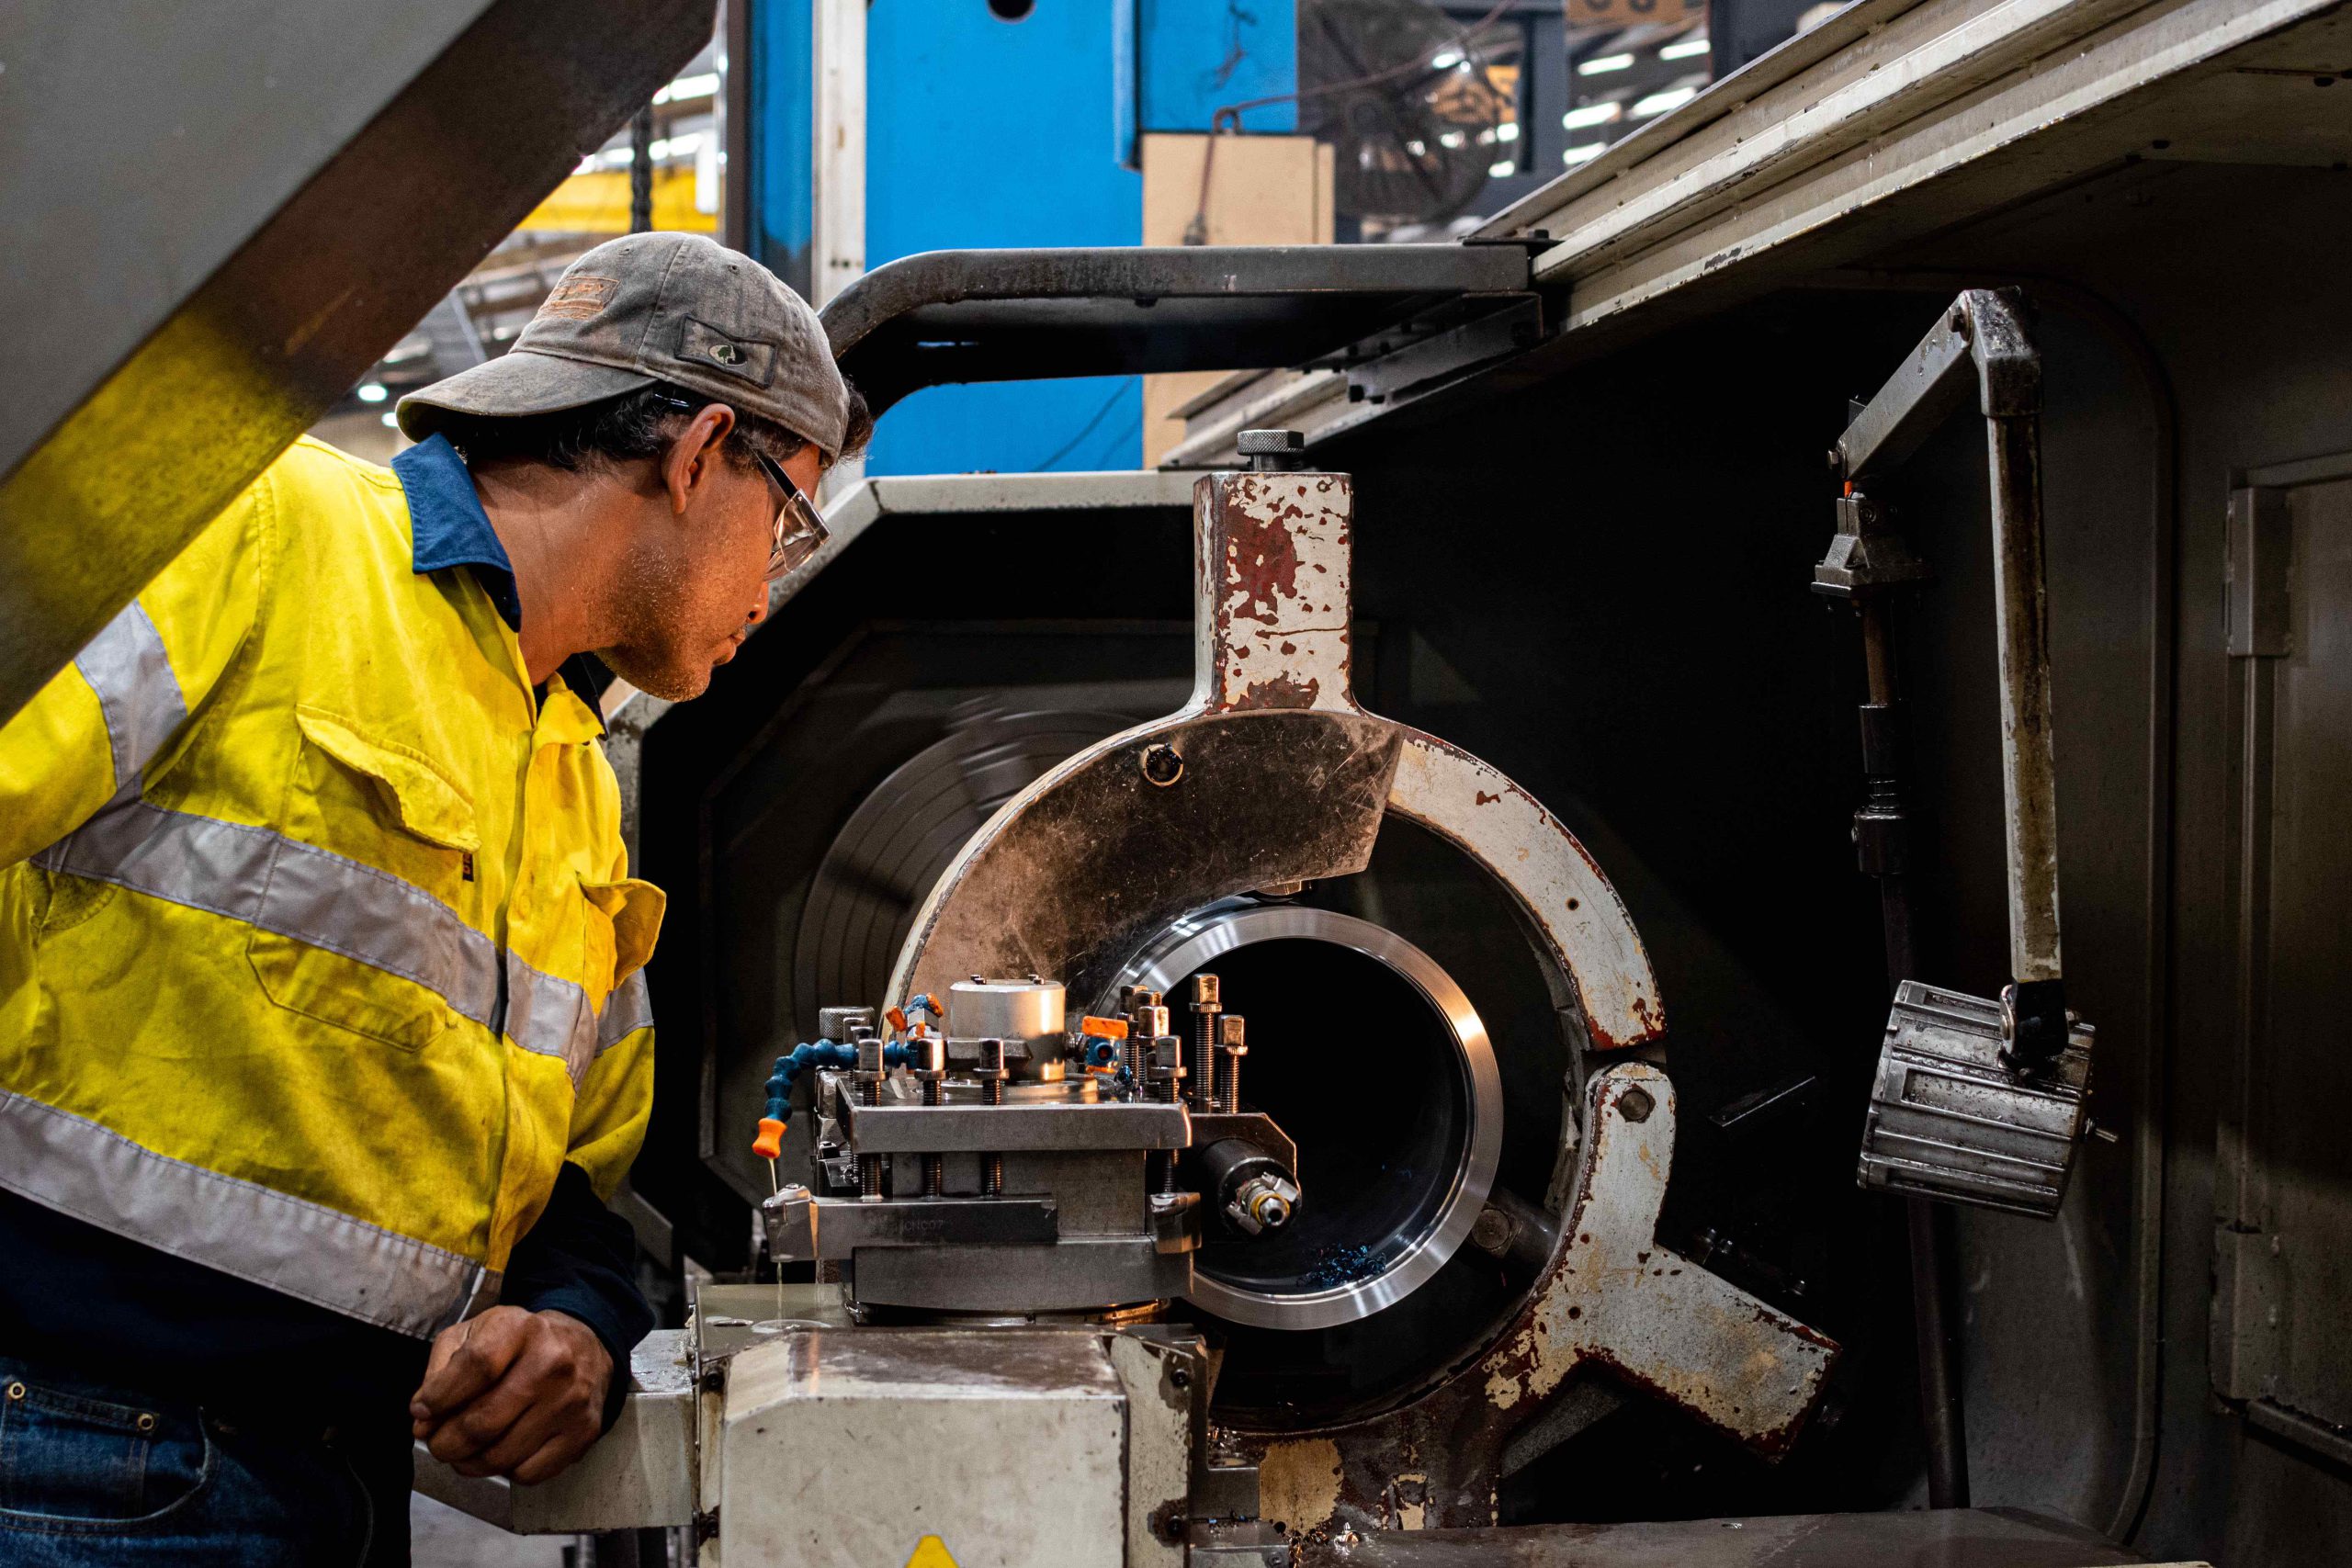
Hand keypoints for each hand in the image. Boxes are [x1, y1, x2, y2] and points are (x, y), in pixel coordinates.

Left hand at [410, 1307, 612, 1483]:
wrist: (584, 1347)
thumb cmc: (518, 1344)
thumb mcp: (474, 1335)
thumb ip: (439, 1373)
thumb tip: (424, 1422)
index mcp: (520, 1328)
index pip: (473, 1366)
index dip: (438, 1398)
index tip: (422, 1412)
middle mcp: (552, 1363)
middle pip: (482, 1423)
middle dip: (445, 1443)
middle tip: (438, 1443)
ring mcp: (570, 1401)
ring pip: (500, 1457)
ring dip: (469, 1463)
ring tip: (465, 1451)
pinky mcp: (583, 1432)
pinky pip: (527, 1473)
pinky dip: (505, 1471)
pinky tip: (504, 1450)